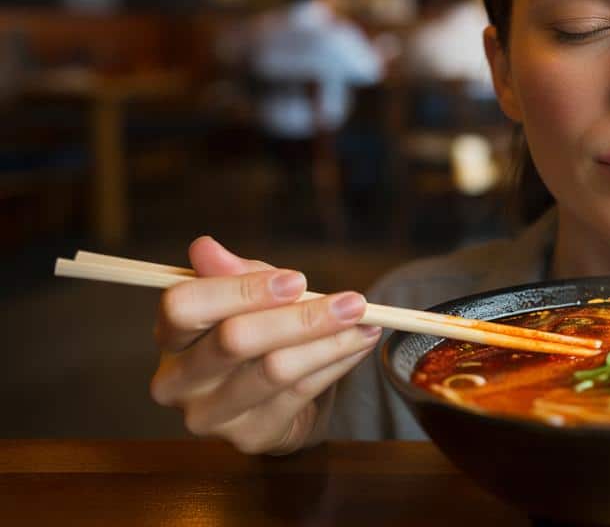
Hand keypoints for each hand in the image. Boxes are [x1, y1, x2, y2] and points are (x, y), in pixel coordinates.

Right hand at [150, 237, 379, 453]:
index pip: (182, 307)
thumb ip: (231, 273)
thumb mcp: (246, 296)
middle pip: (235, 340)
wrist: (273, 399)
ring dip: (330, 341)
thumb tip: (204, 247)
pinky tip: (358, 344)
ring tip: (365, 321)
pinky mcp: (249, 437)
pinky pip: (300, 393)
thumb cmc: (255, 333)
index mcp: (169, 337)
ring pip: (275, 370)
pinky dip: (336, 363)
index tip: (296, 279)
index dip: (239, 290)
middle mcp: (176, 382)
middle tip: (352, 302)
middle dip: (301, 317)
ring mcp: (210, 416)